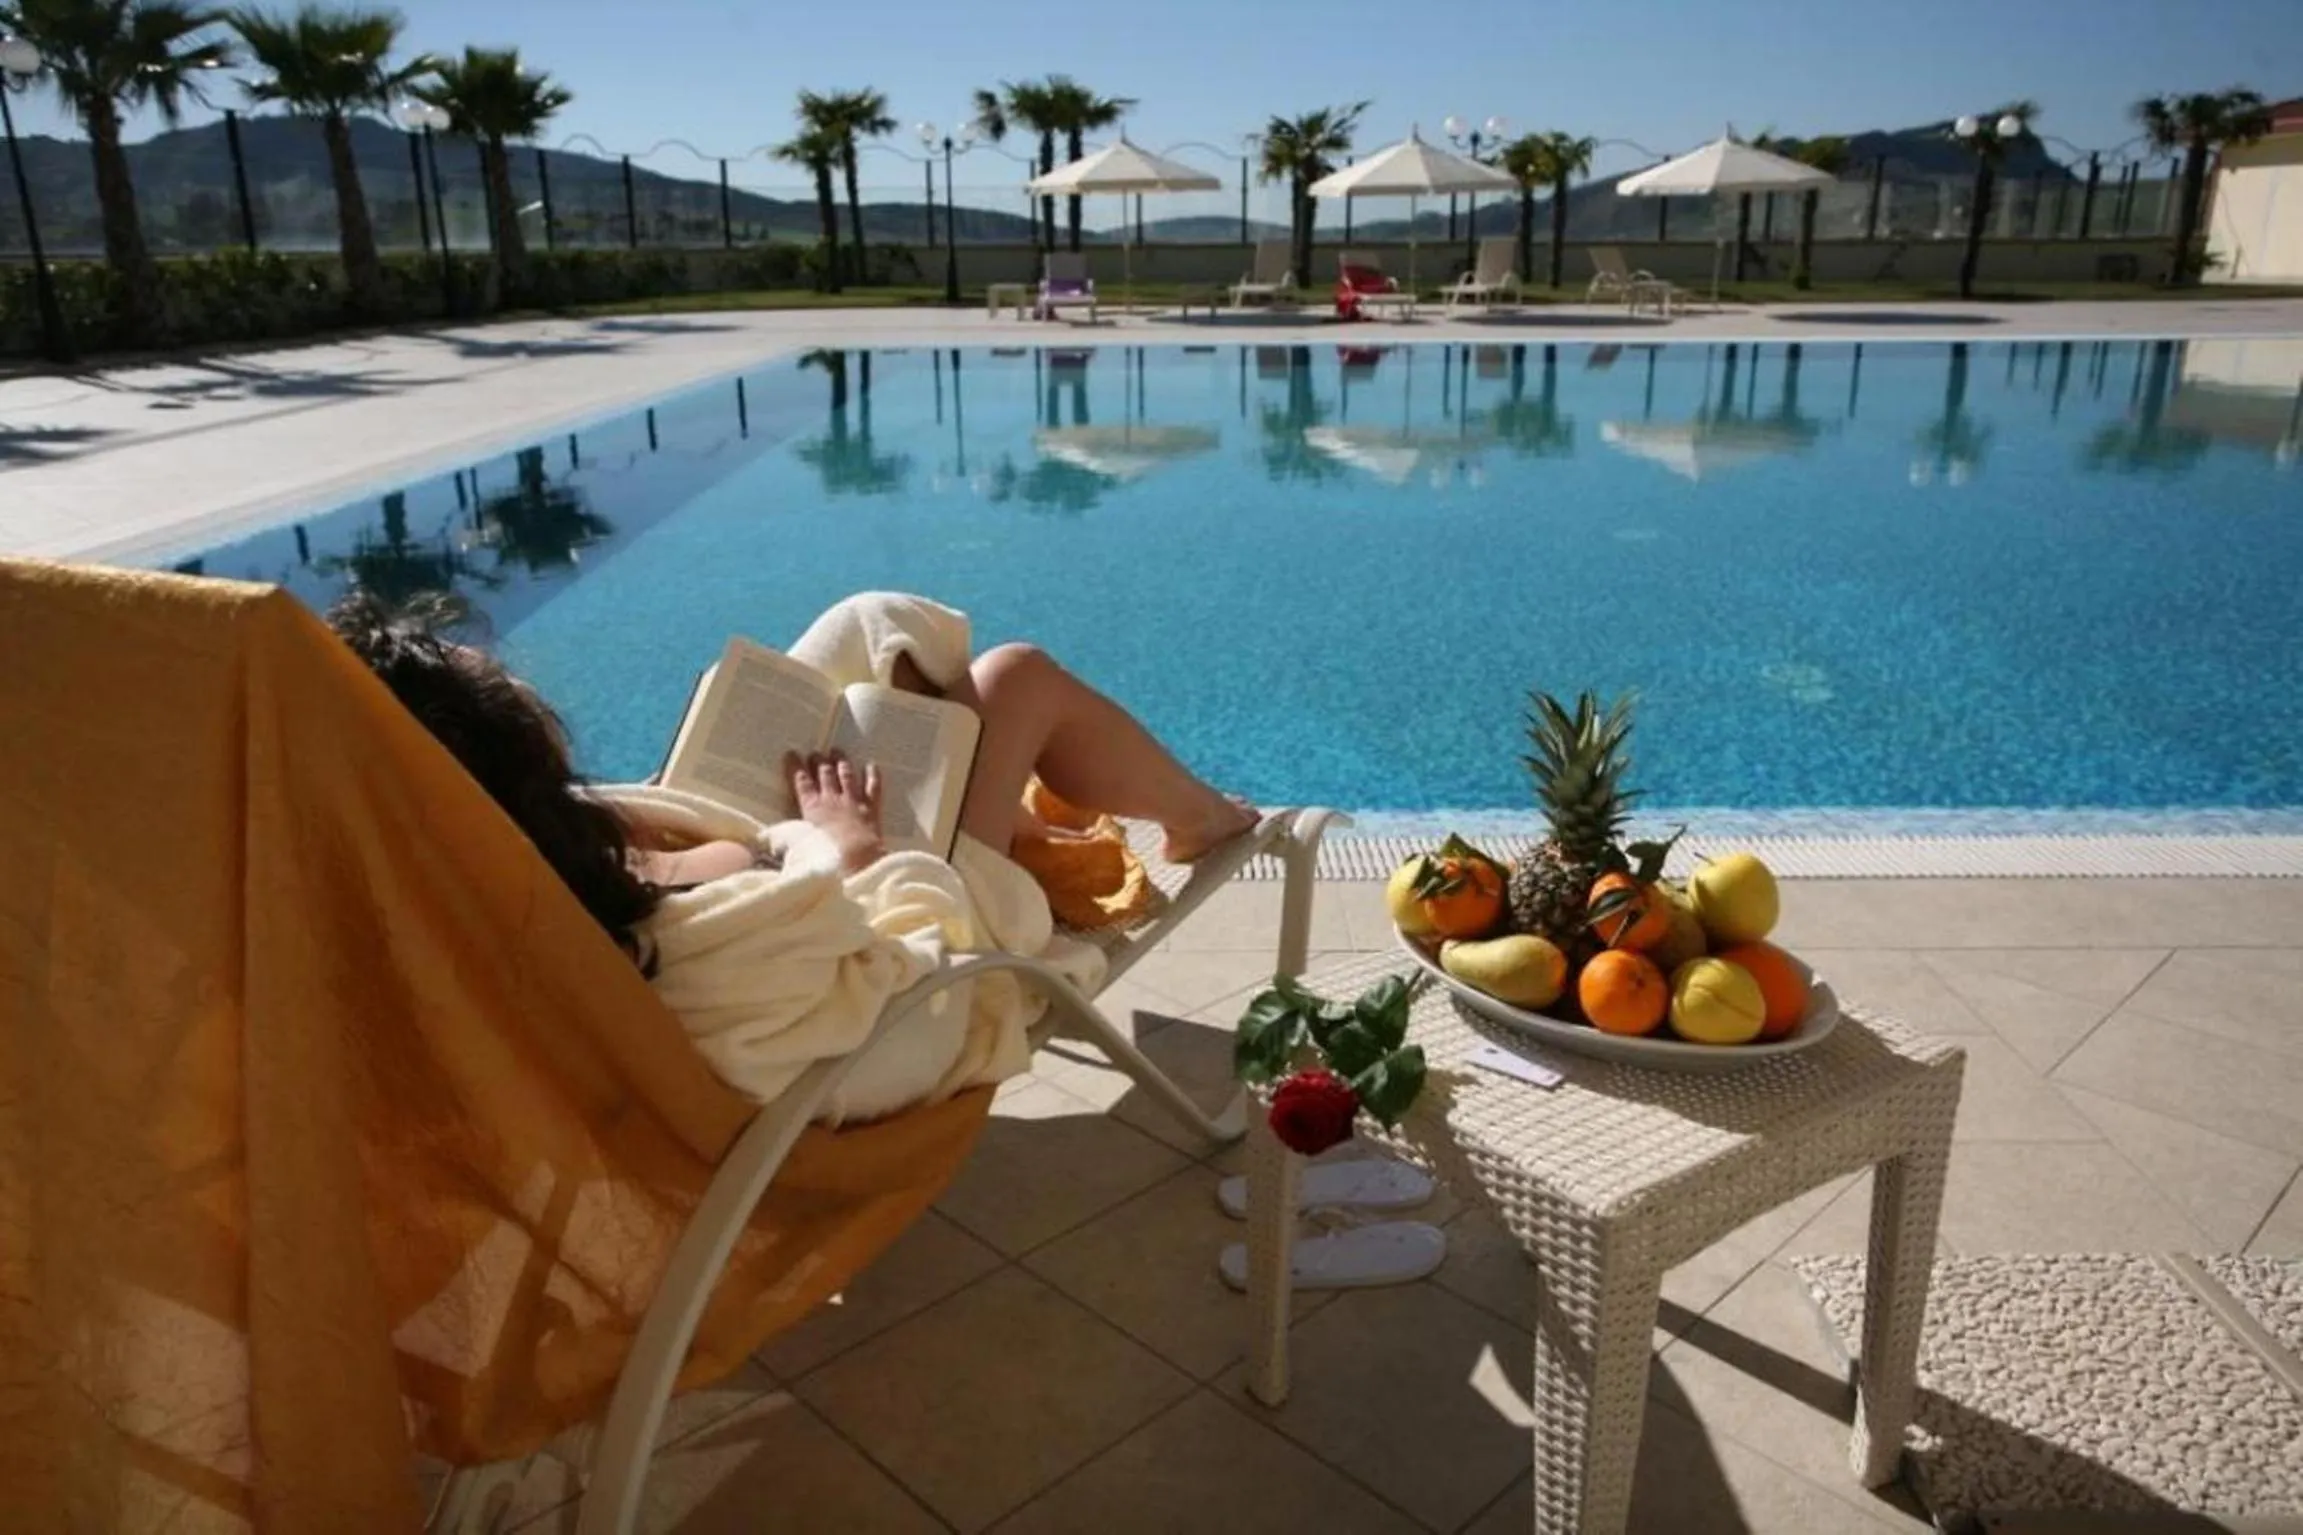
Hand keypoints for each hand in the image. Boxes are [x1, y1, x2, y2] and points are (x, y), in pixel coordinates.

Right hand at [787, 749, 885, 872]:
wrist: (856, 856)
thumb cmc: (825, 855)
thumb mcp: (798, 847)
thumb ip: (784, 839)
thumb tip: (764, 840)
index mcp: (812, 807)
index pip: (801, 782)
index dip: (796, 767)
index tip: (791, 754)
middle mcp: (832, 799)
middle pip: (824, 774)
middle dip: (819, 761)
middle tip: (815, 753)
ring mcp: (853, 801)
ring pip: (846, 775)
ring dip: (841, 762)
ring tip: (837, 751)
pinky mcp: (871, 808)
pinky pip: (873, 787)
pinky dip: (872, 775)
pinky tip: (871, 766)